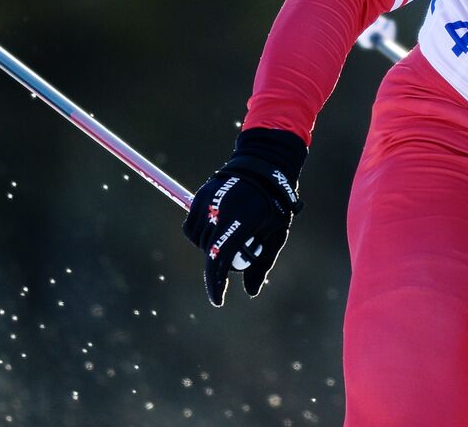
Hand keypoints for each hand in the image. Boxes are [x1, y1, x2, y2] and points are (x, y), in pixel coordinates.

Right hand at [182, 128, 305, 306]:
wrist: (263, 167)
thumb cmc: (275, 204)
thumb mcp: (276, 234)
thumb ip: (262, 264)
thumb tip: (251, 292)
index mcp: (244, 220)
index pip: (221, 258)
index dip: (217, 283)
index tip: (218, 300)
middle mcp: (222, 210)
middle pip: (209, 251)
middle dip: (220, 261)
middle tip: (236, 255)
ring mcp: (208, 202)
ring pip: (198, 241)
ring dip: (209, 247)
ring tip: (229, 236)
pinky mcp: (199, 197)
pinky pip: (191, 227)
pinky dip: (200, 235)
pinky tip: (215, 229)